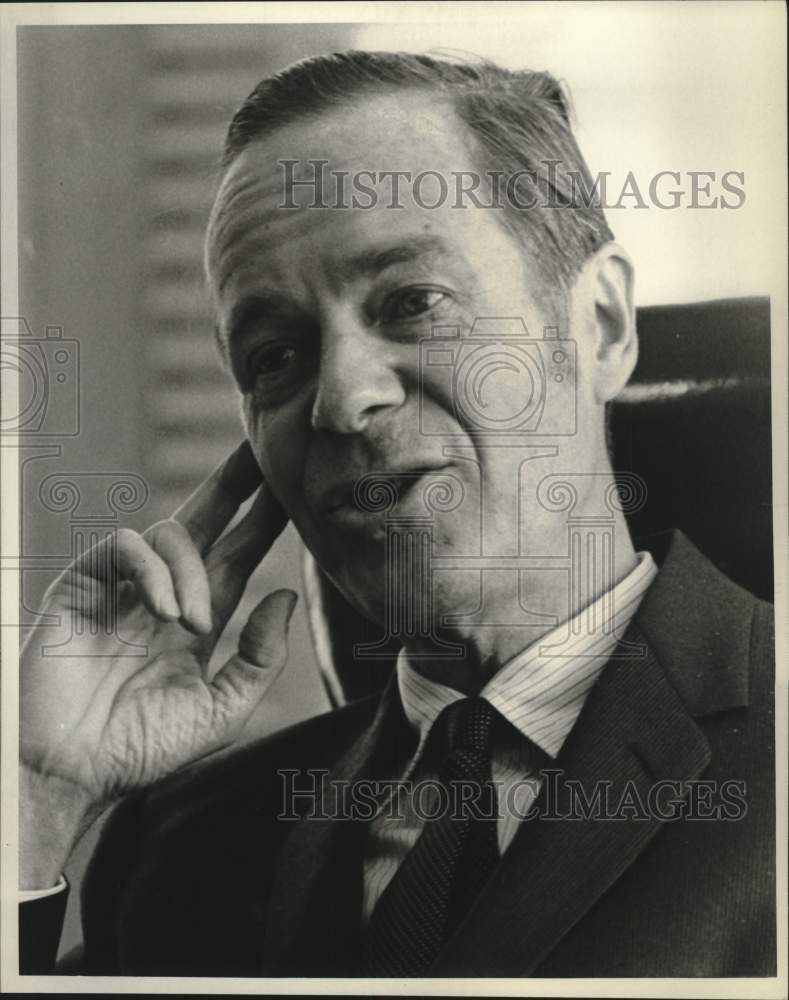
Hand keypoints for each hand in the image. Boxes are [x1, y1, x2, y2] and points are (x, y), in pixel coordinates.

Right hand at [19, 442, 292, 885]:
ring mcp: (122, 586)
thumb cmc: (141, 749)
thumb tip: (286, 594)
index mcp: (198, 618)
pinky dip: (152, 571)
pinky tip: (162, 610)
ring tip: (193, 623)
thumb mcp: (220, 710)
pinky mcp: (83, 583)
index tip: (295, 490)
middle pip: (206, 518)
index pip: (238, 553)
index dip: (264, 520)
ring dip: (192, 571)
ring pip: (171, 531)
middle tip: (264, 450)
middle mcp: (163, 592)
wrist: (70, 773)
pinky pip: (126, 546)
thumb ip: (258, 658)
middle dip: (236, 483)